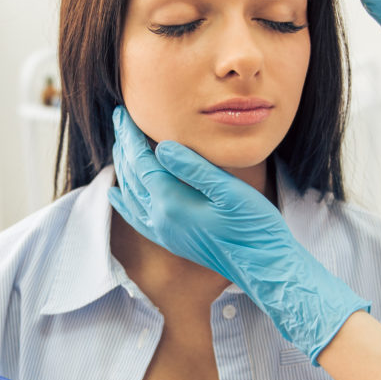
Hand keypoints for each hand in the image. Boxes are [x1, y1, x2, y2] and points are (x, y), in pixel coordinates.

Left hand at [107, 106, 368, 360]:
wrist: (263, 267)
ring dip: (123, 167)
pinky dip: (123, 201)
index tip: (123, 111)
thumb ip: (194, 168)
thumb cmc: (254, 226)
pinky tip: (117, 194)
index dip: (131, 135)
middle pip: (132, 175)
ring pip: (130, 194)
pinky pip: (136, 218)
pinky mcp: (170, 241)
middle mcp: (159, 219)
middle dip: (123, 145)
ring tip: (120, 145)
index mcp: (171, 202)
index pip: (141, 161)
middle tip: (119, 119)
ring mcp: (163, 232)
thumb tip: (162, 146)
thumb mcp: (229, 191)